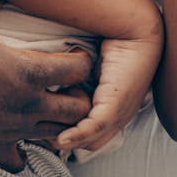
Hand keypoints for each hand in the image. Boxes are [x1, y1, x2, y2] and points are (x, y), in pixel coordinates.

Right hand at [0, 0, 92, 169]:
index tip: (75, 57)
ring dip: (58, 123)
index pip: (80, 71)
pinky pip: (21, 161)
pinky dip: (24, 151)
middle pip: (78, 109)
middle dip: (80, 97)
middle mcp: (27, 105)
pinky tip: (17, 137)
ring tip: (49, 111)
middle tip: (68, 87)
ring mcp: (11, 130)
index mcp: (27, 71)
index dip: (83, 61)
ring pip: (56, 136)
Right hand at [56, 24, 163, 153]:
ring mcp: (120, 114)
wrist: (134, 33)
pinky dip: (76, 136)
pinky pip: (94, 127)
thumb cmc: (111, 49)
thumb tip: (52, 94)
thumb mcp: (90, 73)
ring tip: (46, 136)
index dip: (69, 136)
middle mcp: (120, 117)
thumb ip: (76, 86)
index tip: (46, 130)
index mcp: (115, 111)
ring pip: (90, 140)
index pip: (91, 137)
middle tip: (42, 135)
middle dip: (66, 142)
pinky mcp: (116, 106)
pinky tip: (60, 138)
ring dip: (68, 141)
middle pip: (89, 144)